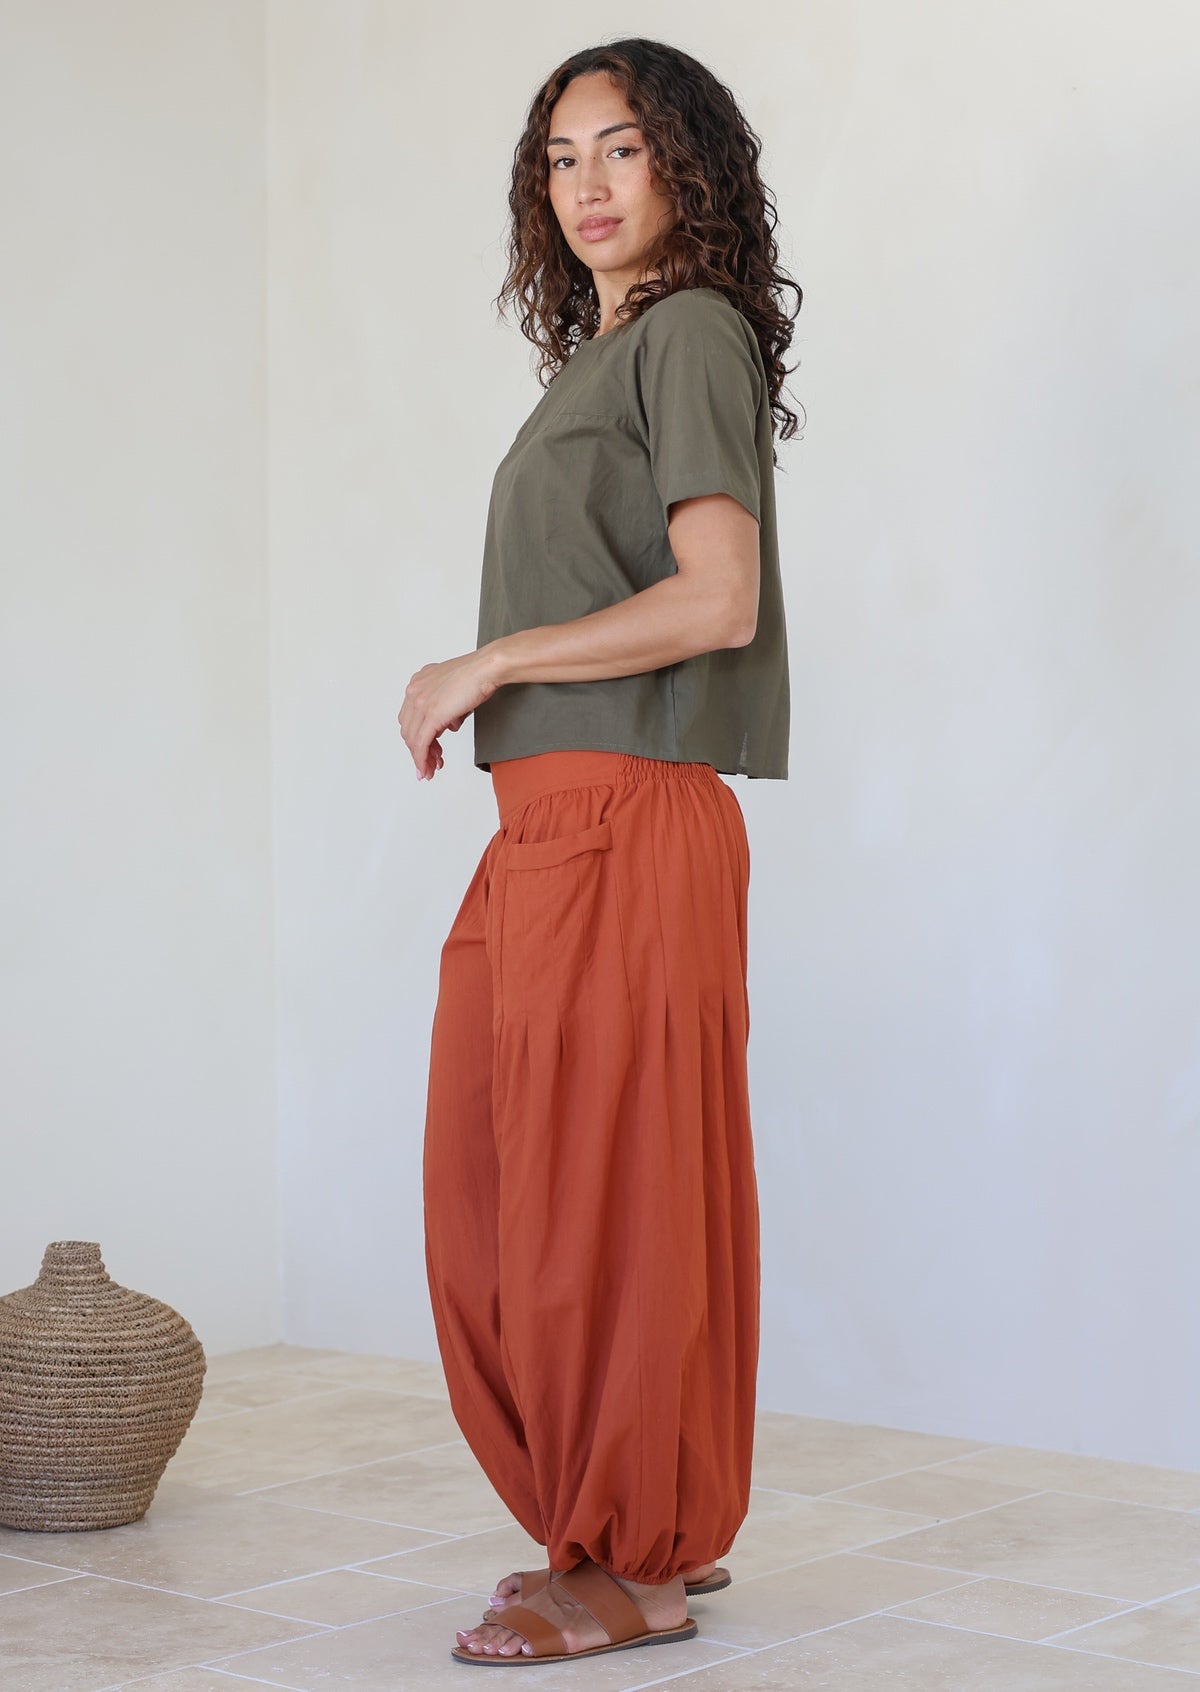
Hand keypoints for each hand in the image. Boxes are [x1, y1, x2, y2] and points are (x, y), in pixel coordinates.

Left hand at [398, 646, 502, 781]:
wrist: (486, 668)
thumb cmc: (477, 675)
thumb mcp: (453, 691)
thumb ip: (446, 707)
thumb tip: (448, 725)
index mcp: (418, 683)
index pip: (410, 718)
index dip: (417, 737)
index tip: (429, 749)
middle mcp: (414, 691)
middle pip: (409, 730)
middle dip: (419, 750)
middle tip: (431, 763)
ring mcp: (420, 703)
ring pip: (412, 739)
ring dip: (421, 758)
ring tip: (431, 769)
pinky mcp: (431, 715)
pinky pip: (421, 743)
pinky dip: (421, 759)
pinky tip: (426, 769)